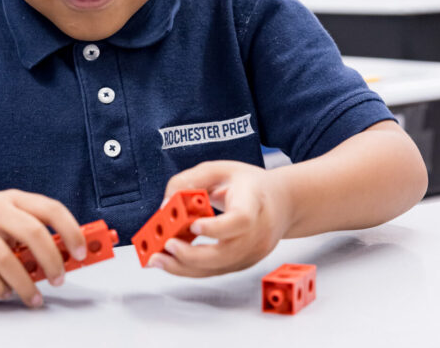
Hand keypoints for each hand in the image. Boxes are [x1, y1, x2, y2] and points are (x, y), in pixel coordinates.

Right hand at [0, 190, 85, 306]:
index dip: (70, 230)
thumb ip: (27, 230)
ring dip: (24, 283)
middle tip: (58, 279)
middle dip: (51, 260)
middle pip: (32, 232)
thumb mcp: (1, 216)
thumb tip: (62, 254)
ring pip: (5, 257)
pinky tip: (3, 292)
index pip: (50, 208)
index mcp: (11, 198)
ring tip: (32, 296)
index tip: (80, 252)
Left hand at [149, 160, 291, 276]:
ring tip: (157, 259)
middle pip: (227, 252)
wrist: (282, 203)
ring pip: (219, 267)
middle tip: (165, 246)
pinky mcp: (244, 263)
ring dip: (185, 267)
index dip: (217, 227)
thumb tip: (164, 205)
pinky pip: (217, 270)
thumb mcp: (218, 169)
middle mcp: (258, 232)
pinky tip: (170, 261)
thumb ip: (189, 181)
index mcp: (254, 202)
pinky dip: (191, 269)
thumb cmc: (247, 183)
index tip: (193, 226)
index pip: (241, 220)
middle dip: (191, 255)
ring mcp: (253, 252)